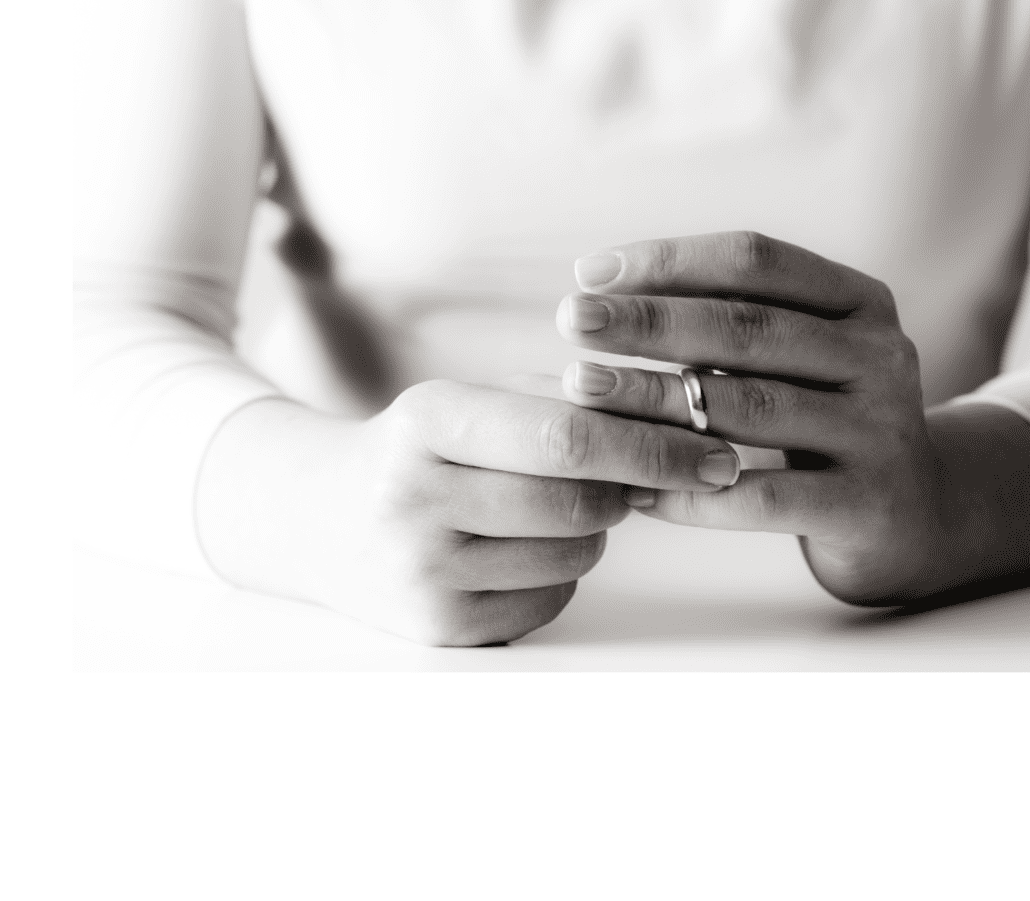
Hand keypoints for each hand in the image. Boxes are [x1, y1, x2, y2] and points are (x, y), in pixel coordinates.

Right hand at [195, 380, 741, 644]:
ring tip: (555, 505)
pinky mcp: (435, 629)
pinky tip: (521, 548)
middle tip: (648, 479)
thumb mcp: (465, 402)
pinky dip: (561, 571)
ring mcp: (421, 572)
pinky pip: (550, 601)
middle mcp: (415, 499)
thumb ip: (560, 400)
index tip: (717, 450)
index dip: (654, 445)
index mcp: (428, 420)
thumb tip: (677, 415)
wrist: (312, 518)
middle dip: (635, 488)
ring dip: (595, 528)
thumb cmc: (416, 450)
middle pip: (581, 501)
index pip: (566, 434)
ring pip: (574, 553)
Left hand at [557, 231, 1029, 603]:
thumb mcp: (804, 354)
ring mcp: (880, 432)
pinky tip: (632, 488)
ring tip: (582, 393)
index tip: (588, 273)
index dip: (669, 260)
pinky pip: (761, 498)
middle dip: (649, 322)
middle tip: (570, 321)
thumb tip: (603, 293)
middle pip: (748, 328)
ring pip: (750, 409)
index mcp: (861, 301)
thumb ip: (734, 321)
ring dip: (654, 398)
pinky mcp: (866, 504)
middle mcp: (880, 356)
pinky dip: (690, 493)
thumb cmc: (828, 419)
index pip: (756, 260)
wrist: (918, 514)